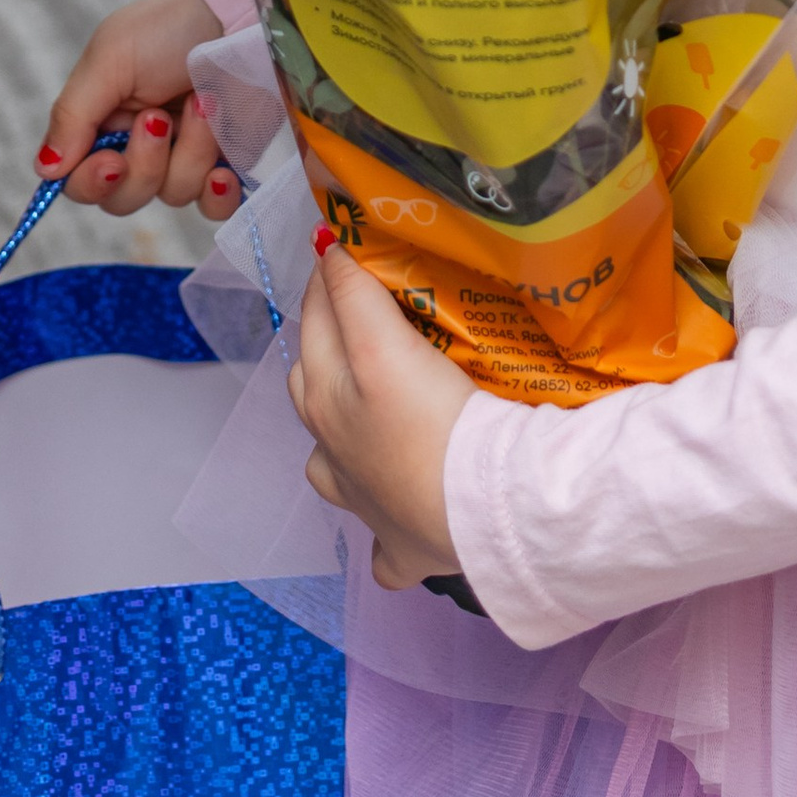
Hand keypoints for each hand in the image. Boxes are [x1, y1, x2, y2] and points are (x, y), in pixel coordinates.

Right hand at [37, 0, 239, 219]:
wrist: (235, 10)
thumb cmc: (166, 28)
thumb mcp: (110, 59)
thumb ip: (73, 115)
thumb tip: (45, 170)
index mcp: (104, 125)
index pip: (81, 182)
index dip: (92, 183)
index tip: (112, 162)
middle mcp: (142, 149)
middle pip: (124, 199)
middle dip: (145, 164)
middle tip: (159, 118)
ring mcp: (186, 159)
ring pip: (173, 196)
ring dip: (190, 152)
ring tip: (204, 103)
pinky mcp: (228, 164)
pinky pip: (217, 208)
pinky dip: (219, 196)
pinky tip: (224, 170)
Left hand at [290, 231, 474, 590]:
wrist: (483, 512)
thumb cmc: (438, 425)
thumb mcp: (390, 347)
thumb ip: (358, 295)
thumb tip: (327, 245)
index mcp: (328, 402)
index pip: (320, 321)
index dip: (332, 278)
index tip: (346, 245)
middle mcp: (334, 454)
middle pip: (313, 388)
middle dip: (327, 349)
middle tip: (364, 310)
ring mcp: (365, 505)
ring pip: (332, 466)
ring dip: (340, 436)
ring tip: (368, 409)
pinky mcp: (402, 549)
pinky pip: (384, 551)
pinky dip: (385, 536)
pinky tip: (399, 522)